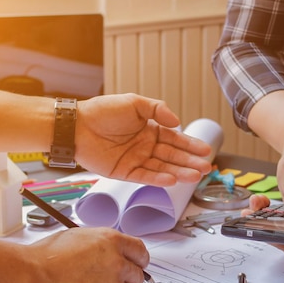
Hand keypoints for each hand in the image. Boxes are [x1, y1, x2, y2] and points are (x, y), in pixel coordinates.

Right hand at [24, 227, 147, 282]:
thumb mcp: (76, 238)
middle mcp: (116, 263)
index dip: (140, 262)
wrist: (29, 278)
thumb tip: (105, 255)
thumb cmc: (42, 259)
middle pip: (138, 277)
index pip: (140, 251)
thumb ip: (98, 246)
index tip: (138, 268)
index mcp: (111, 241)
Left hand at [75, 93, 211, 186]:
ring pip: (162, 168)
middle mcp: (144, 146)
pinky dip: (159, 179)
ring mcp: (135, 160)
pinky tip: (172, 180)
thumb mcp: (134, 103)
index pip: (175, 139)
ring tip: (195, 175)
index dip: (190, 145)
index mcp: (149, 129)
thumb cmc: (102, 111)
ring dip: (179, 172)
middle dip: (190, 162)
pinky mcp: (124, 172)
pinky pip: (145, 176)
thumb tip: (177, 121)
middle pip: (172, 156)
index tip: (206, 150)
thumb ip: (157, 109)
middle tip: (206, 167)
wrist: (76, 126)